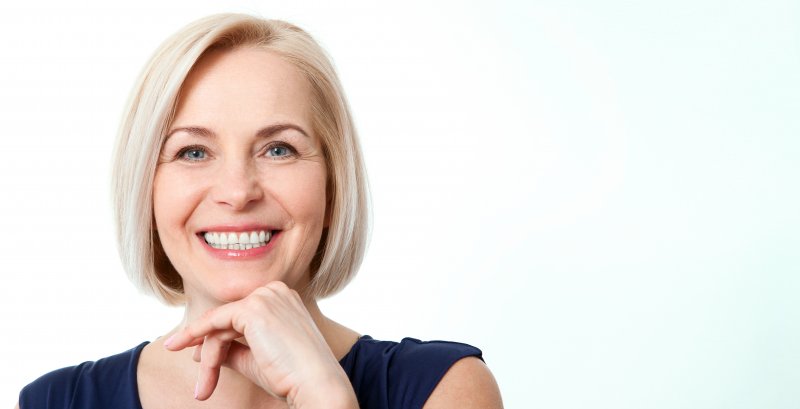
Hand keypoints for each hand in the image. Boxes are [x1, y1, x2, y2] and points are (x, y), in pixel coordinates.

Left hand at [164, 281, 356, 406]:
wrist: (315, 384)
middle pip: (227, 318)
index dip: (215, 337)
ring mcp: (264, 297)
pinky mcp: (252, 309)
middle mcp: (274, 292)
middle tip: (201, 383)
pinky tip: (183, 349)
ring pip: (219, 323)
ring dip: (208, 358)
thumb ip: (233, 349)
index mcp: (282, 300)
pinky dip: (199, 339)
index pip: (239, 316)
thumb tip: (203, 350)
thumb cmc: (292, 376)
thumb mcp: (257, 359)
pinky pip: (214, 322)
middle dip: (209, 350)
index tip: (199, 358)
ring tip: (204, 389)